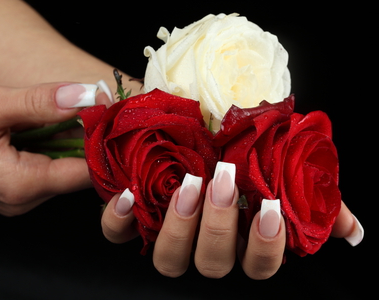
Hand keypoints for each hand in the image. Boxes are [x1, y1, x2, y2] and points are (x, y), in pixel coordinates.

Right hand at [0, 82, 107, 215]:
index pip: (85, 173)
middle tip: (98, 104)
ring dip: (70, 138)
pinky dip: (53, 143)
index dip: (103, 143)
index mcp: (22, 185)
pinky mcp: (12, 185)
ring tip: (76, 109)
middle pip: (76, 171)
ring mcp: (18, 195)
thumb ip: (41, 103)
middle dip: (89, 137)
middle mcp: (24, 198)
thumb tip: (86, 96)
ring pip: (62, 167)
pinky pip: (45, 165)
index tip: (113, 115)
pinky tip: (51, 122)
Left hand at [101, 163, 363, 278]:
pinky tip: (127, 195)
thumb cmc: (243, 141)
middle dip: (220, 227)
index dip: (266, 247)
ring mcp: (167, 232)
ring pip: (170, 260)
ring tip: (188, 182)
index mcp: (242, 236)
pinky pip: (117, 235)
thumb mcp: (284, 165)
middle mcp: (204, 242)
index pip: (259, 265)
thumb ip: (316, 200)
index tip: (269, 208)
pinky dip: (119, 221)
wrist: (200, 113)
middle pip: (214, 265)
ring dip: (180, 226)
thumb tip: (352, 231)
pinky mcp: (133, 216)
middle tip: (223, 180)